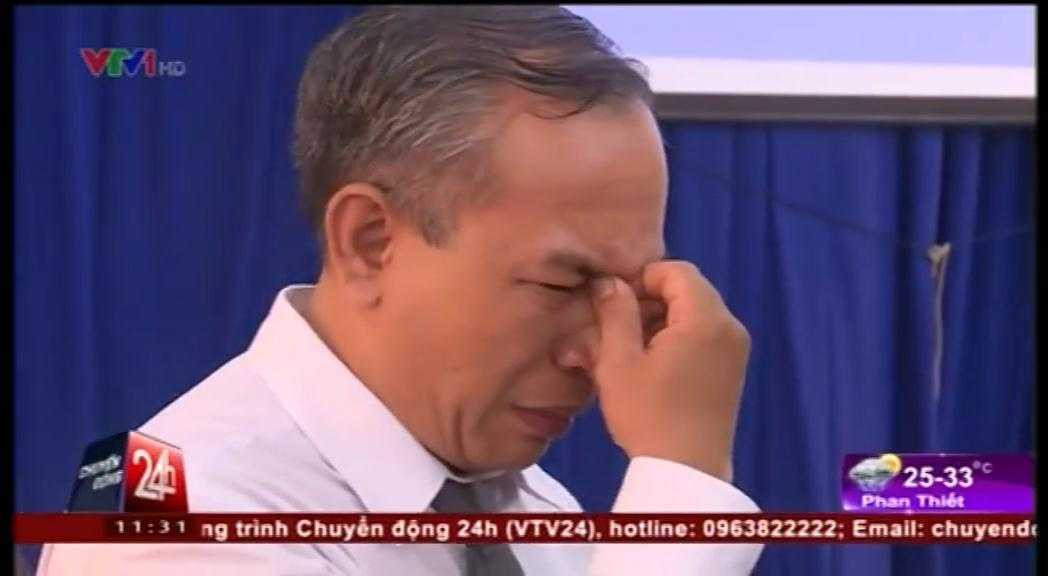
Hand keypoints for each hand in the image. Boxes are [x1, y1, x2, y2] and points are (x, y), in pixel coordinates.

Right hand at [586, 261, 749, 481]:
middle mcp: (729, 327)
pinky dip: (675, 339)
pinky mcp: (732, 370)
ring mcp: (735, 350)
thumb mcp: (619, 362)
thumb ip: (615, 313)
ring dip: (657, 322)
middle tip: (613, 328)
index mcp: (706, 319)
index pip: (675, 271)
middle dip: (646, 302)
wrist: (687, 473)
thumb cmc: (649, 416)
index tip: (612, 304)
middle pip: (686, 291)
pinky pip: (702, 336)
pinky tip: (648, 366)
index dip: (640, 278)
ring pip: (692, 315)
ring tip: (624, 350)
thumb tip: (609, 282)